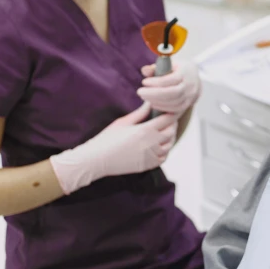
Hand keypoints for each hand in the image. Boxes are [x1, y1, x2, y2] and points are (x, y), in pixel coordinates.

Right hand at [50, 103, 177, 194]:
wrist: (97, 160)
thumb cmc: (107, 139)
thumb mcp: (123, 122)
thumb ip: (140, 113)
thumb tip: (150, 102)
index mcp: (145, 130)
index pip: (168, 119)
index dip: (172, 114)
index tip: (171, 110)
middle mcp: (151, 143)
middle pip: (171, 132)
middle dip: (172, 124)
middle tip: (169, 120)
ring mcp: (150, 156)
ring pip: (169, 145)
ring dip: (170, 138)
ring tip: (165, 132)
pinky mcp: (147, 165)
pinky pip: (163, 158)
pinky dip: (165, 151)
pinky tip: (159, 146)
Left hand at [137, 61, 201, 116]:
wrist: (194, 79)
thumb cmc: (177, 70)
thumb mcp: (167, 64)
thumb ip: (155, 68)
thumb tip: (144, 70)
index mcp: (186, 72)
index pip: (171, 79)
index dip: (156, 82)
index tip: (144, 82)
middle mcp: (190, 85)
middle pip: (173, 93)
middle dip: (154, 94)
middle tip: (140, 92)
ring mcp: (190, 96)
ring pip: (174, 103)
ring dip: (157, 101)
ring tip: (144, 97)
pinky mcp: (187, 105)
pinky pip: (175, 110)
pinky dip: (162, 108)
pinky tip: (152, 103)